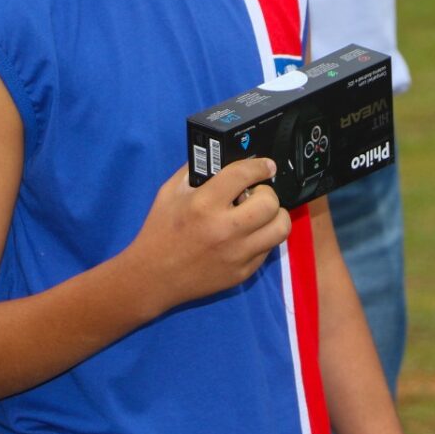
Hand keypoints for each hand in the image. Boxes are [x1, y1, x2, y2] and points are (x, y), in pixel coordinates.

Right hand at [125, 159, 290, 313]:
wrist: (154, 276)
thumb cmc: (160, 231)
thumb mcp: (170, 192)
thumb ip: (195, 171)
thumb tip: (220, 157)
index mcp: (204, 204)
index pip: (244, 175)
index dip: (260, 166)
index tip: (267, 166)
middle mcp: (225, 229)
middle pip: (270, 202)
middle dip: (267, 192)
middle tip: (256, 194)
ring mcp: (237, 254)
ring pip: (280, 228)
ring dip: (274, 216)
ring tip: (261, 215)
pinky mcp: (242, 273)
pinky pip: (268, 249)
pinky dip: (263, 238)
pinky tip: (248, 234)